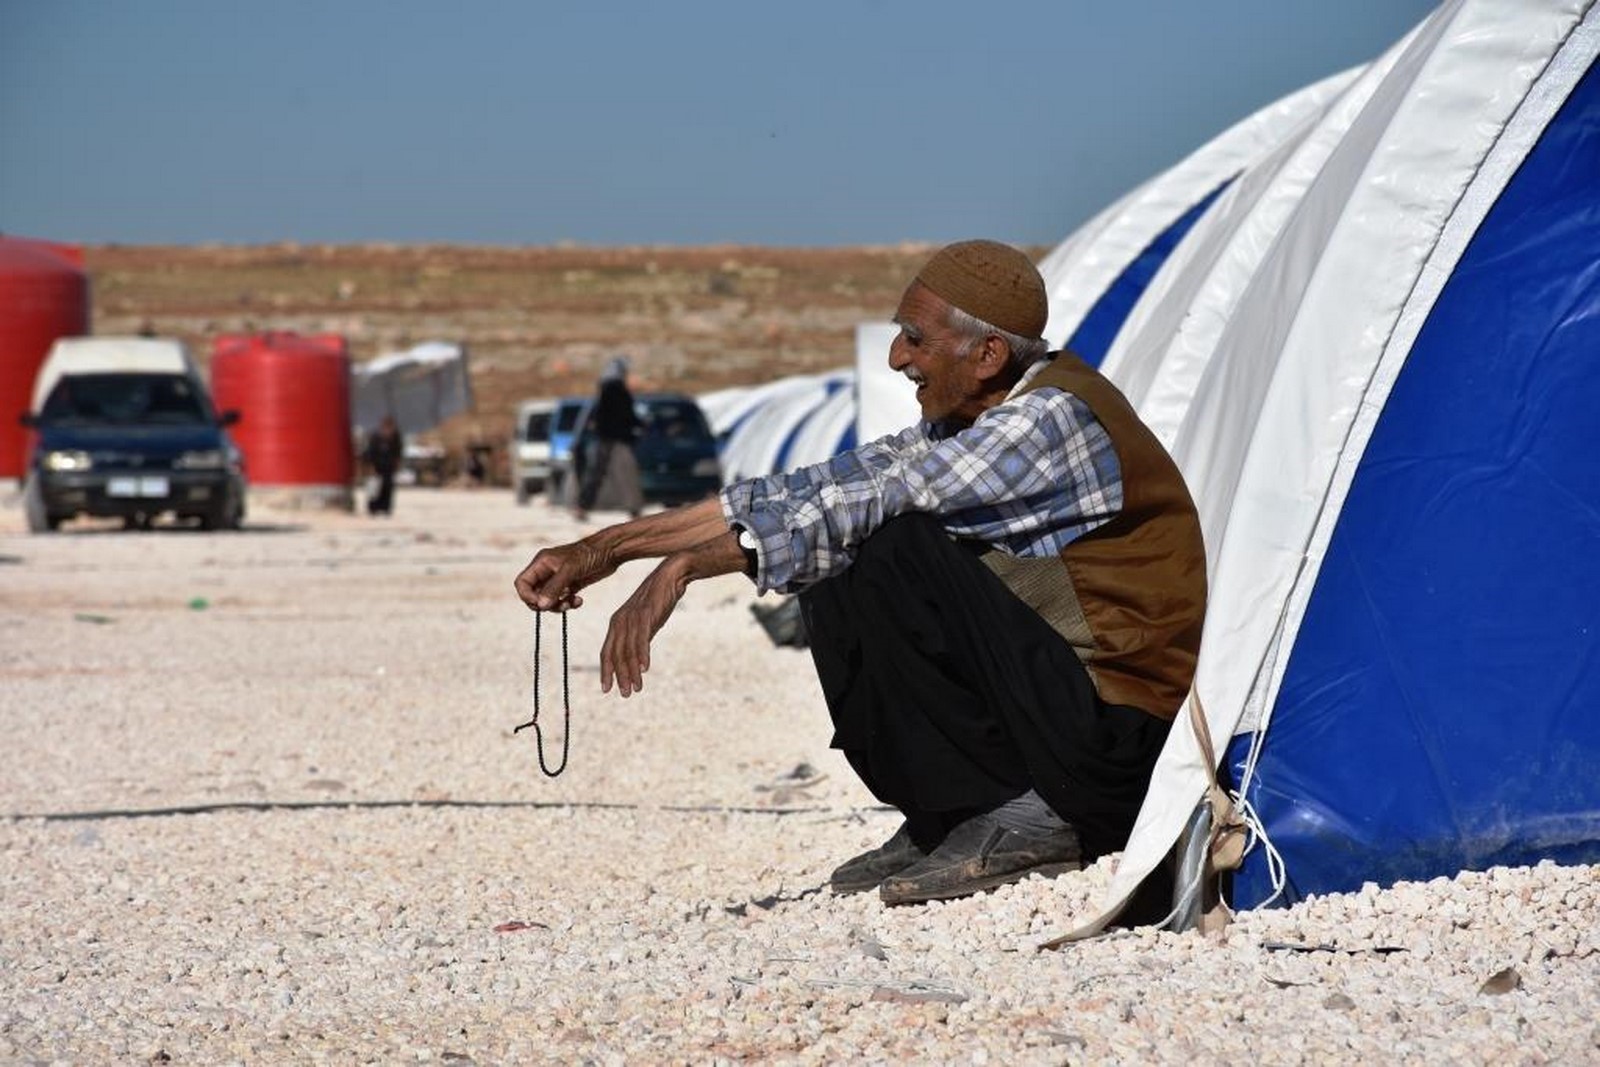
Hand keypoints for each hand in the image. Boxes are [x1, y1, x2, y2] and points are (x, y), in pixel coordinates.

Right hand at [514, 538, 616, 611]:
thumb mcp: (570, 570)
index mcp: (541, 563)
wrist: (610, 551)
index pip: (522, 583)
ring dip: (557, 606)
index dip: (527, 597)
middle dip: (544, 604)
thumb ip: (554, 588)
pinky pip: (561, 600)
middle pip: (533, 594)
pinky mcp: (570, 585)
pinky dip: (568, 604)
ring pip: (547, 599)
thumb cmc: (590, 554)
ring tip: (571, 603)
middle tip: (560, 605)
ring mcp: (558, 579)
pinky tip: (579, 601)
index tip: (541, 604)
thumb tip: (540, 605)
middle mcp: (546, 571)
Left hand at [600, 556, 690, 696]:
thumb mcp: (645, 623)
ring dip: (632, 672)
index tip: (606, 689)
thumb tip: (637, 660)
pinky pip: (641, 638)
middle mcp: (620, 621)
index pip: (607, 652)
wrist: (670, 576)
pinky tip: (645, 669)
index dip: (606, 671)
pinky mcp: (645, 614)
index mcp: (616, 624)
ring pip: (628, 650)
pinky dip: (642, 654)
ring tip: (636, 688)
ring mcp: (632, 618)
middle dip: (619, 677)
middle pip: (615, 654)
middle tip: (624, 694)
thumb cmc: (658, 600)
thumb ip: (638, 639)